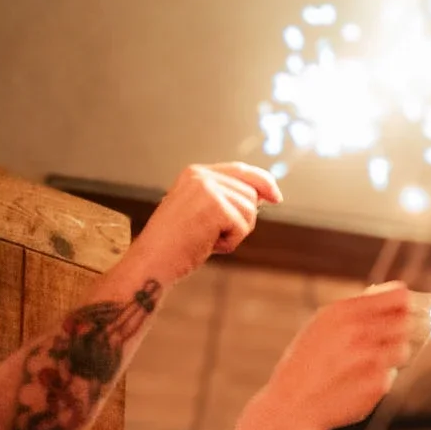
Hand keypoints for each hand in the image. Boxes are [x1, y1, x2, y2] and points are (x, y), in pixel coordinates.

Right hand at [126, 163, 280, 284]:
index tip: (277, 197)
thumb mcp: (202, 212)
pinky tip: (207, 244)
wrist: (154, 259)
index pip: (240, 170)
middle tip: (213, 234)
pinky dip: (230, 242)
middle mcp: (201, 175)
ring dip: (235, 233)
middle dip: (242, 219)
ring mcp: (207, 188)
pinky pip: (243, 227)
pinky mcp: (215, 205)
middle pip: (250, 193)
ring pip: (250, 211)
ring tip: (207, 238)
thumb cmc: (177, 243)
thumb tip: (265, 195)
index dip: (262, 182)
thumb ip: (227, 199)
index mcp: (196, 173)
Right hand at [253, 283, 416, 429]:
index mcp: (344, 312)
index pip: (398, 296)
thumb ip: (356, 310)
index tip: (404, 307)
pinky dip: (380, 377)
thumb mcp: (321, 325)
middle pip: (405, 322)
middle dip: (399, 329)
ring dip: (392, 354)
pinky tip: (358, 382)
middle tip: (385, 338)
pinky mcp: (378, 384)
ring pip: (403, 349)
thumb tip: (396, 295)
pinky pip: (392, 375)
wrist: (292, 404)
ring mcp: (371, 359)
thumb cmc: (307, 362)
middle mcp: (359, 332)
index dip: (404, 302)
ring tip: (368, 362)